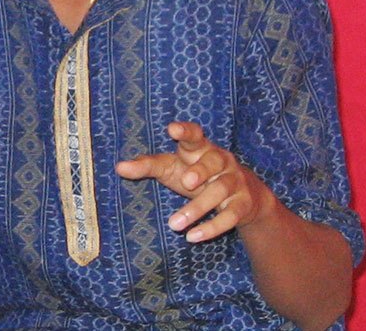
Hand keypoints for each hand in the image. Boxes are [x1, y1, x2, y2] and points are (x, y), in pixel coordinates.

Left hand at [115, 121, 273, 242]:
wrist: (247, 196)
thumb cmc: (199, 176)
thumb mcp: (173, 169)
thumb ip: (148, 166)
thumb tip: (119, 167)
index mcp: (201, 149)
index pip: (195, 135)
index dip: (186, 131)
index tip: (172, 129)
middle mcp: (221, 161)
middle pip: (213, 161)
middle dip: (201, 170)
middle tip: (186, 182)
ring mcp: (235, 182)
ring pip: (220, 191)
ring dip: (198, 207)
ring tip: (174, 225)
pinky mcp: (243, 204)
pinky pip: (230, 216)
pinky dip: (212, 227)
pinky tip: (192, 237)